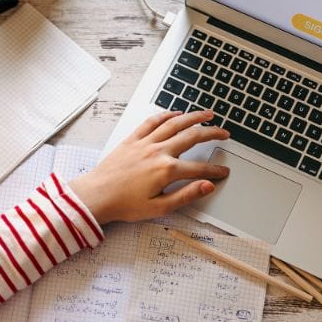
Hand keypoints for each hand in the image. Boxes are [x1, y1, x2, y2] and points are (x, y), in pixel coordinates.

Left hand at [68, 110, 229, 223]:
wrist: (97, 196)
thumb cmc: (124, 205)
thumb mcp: (159, 207)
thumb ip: (186, 195)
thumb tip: (207, 186)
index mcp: (166, 170)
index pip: (199, 168)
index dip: (215, 170)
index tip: (223, 171)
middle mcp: (158, 152)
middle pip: (192, 137)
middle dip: (212, 134)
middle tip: (224, 133)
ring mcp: (145, 143)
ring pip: (175, 123)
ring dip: (194, 117)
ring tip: (208, 114)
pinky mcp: (132, 139)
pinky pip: (152, 121)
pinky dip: (166, 115)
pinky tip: (176, 113)